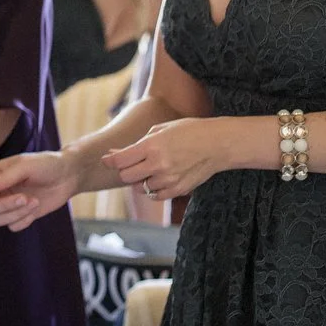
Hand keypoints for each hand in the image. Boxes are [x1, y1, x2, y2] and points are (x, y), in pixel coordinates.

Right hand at [0, 150, 80, 231]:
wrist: (68, 175)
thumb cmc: (46, 164)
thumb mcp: (24, 166)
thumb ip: (3, 178)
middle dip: (4, 206)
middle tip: (23, 198)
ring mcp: (9, 204)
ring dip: (16, 213)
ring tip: (34, 201)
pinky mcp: (21, 215)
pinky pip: (13, 227)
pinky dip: (24, 220)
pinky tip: (35, 207)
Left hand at [102, 117, 225, 201]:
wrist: (217, 143)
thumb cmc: (187, 131)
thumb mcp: (159, 130)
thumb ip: (136, 144)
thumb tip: (113, 154)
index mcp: (151, 146)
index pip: (120, 160)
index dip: (110, 160)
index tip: (107, 159)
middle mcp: (158, 165)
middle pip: (126, 177)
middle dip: (124, 170)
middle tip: (131, 163)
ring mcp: (169, 179)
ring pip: (141, 188)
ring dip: (140, 180)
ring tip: (150, 168)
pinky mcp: (179, 189)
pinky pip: (156, 195)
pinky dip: (153, 189)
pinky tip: (158, 178)